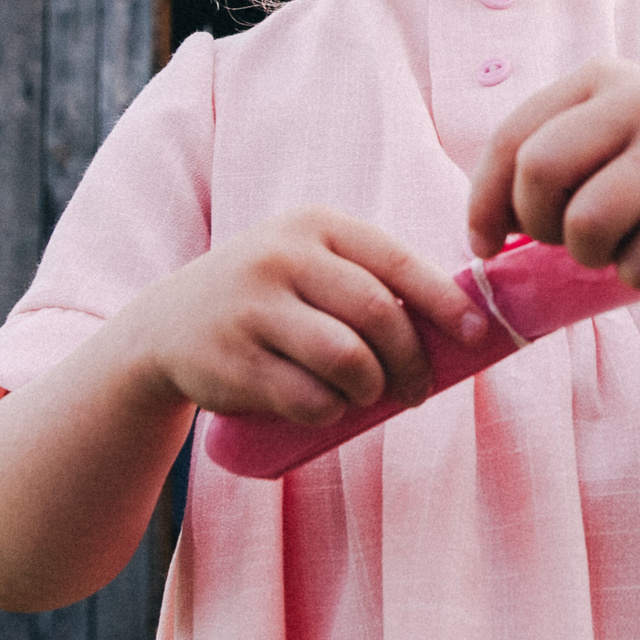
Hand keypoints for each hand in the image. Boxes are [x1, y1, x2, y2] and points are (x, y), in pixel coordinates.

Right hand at [111, 206, 484, 426]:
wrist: (164, 327)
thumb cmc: (265, 299)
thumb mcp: (307, 265)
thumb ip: (367, 281)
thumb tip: (460, 324)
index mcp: (314, 226)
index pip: (395, 261)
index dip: (443, 301)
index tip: (474, 333)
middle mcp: (282, 257)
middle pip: (378, 314)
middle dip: (412, 360)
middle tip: (419, 389)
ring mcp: (253, 307)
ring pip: (347, 359)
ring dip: (372, 389)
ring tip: (368, 396)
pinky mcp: (233, 361)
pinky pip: (308, 398)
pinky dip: (330, 413)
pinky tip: (326, 409)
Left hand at [465, 58, 639, 292]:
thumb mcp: (623, 131)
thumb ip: (560, 161)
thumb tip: (486, 233)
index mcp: (603, 80)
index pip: (512, 140)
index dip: (485, 201)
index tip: (486, 243)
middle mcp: (639, 101)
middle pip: (539, 175)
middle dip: (538, 227)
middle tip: (572, 242)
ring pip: (585, 227)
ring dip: (595, 257)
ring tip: (630, 244)